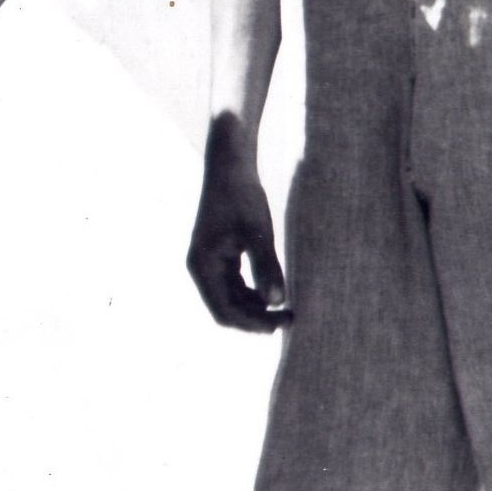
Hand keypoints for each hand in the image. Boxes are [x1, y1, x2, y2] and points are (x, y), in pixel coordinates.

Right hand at [186, 116, 290, 332]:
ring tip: (285, 308)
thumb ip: (266, 267)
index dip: (252, 324)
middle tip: (290, 319)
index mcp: (203, 266)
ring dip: (256, 307)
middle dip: (256, 318)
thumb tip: (276, 303)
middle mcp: (201, 268)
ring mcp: (209, 261)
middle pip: (227, 308)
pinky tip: (274, 290)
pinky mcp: (219, 254)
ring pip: (231, 298)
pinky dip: (253, 291)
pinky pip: (234, 284)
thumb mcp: (257, 233)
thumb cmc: (242, 195)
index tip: (279, 325)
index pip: (224, 311)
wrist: (231, 165)